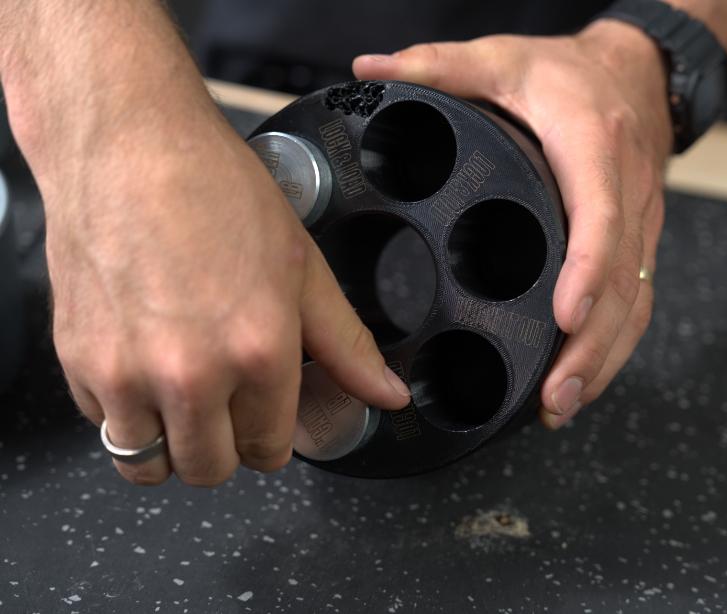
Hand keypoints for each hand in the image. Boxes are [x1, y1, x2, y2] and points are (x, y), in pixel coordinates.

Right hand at [45, 103, 410, 485]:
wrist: (127, 145)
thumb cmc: (216, 191)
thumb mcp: (303, 267)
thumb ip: (347, 345)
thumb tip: (387, 393)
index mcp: (258, 353)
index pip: (269, 450)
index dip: (271, 437)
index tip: (264, 418)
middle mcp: (191, 374)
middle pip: (210, 470)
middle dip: (224, 447)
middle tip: (226, 406)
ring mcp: (125, 372)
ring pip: (148, 464)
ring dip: (170, 442)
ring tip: (181, 396)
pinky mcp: (78, 360)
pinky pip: (103, 425)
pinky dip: (123, 410)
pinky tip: (143, 362)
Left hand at [354, 19, 671, 428]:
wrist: (637, 74)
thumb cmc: (570, 73)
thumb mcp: (502, 57)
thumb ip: (437, 66)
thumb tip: (369, 73)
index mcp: (593, 143)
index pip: (600, 215)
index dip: (587, 269)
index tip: (565, 317)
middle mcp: (627, 189)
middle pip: (623, 280)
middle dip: (591, 345)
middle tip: (554, 395)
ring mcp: (641, 222)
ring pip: (636, 302)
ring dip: (602, 360)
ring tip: (560, 406)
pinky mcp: (640, 243)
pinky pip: (636, 302)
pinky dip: (611, 348)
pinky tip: (579, 382)